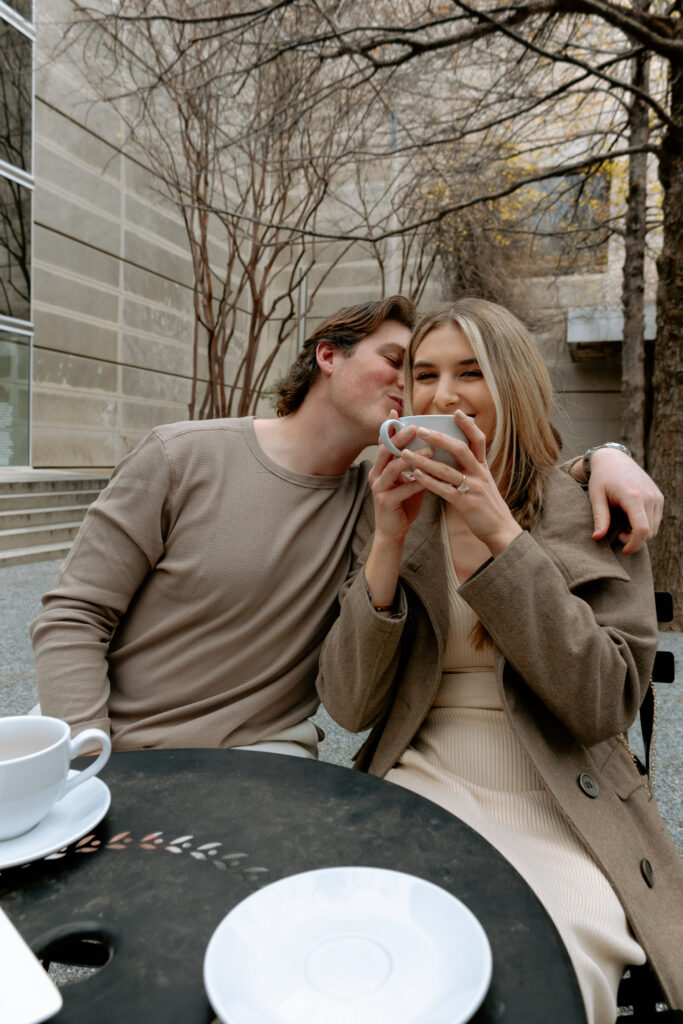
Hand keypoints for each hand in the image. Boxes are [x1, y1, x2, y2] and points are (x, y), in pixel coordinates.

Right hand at [371, 416, 426, 543]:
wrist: (393, 531)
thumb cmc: (403, 503)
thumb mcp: (407, 479)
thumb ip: (414, 464)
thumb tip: (431, 443)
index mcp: (380, 467)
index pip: (384, 442)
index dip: (389, 427)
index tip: (397, 412)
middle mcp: (376, 474)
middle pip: (386, 450)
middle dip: (400, 437)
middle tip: (416, 427)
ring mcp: (379, 488)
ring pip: (394, 467)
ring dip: (413, 457)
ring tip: (430, 450)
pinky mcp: (385, 501)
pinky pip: (403, 489)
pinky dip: (418, 481)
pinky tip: (431, 476)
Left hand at [402, 411, 520, 555]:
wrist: (502, 531)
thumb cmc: (488, 508)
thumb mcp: (484, 484)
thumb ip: (472, 471)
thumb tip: (456, 459)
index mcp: (484, 468)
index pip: (478, 441)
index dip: (468, 426)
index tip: (456, 412)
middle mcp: (480, 474)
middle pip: (460, 449)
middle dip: (440, 438)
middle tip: (421, 429)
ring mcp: (473, 488)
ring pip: (447, 469)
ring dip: (424, 460)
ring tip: (406, 453)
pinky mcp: (466, 504)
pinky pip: (444, 489)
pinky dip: (428, 481)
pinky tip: (414, 475)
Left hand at [586, 449, 662, 553]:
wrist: (614, 459)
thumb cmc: (601, 478)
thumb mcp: (596, 497)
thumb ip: (599, 518)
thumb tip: (597, 538)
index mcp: (633, 496)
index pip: (642, 529)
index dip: (634, 544)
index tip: (624, 550)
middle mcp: (649, 496)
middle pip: (649, 532)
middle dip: (634, 540)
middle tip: (618, 534)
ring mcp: (656, 496)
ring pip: (655, 528)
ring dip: (640, 534)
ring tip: (623, 526)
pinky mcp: (659, 497)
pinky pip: (656, 520)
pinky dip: (646, 525)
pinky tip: (631, 519)